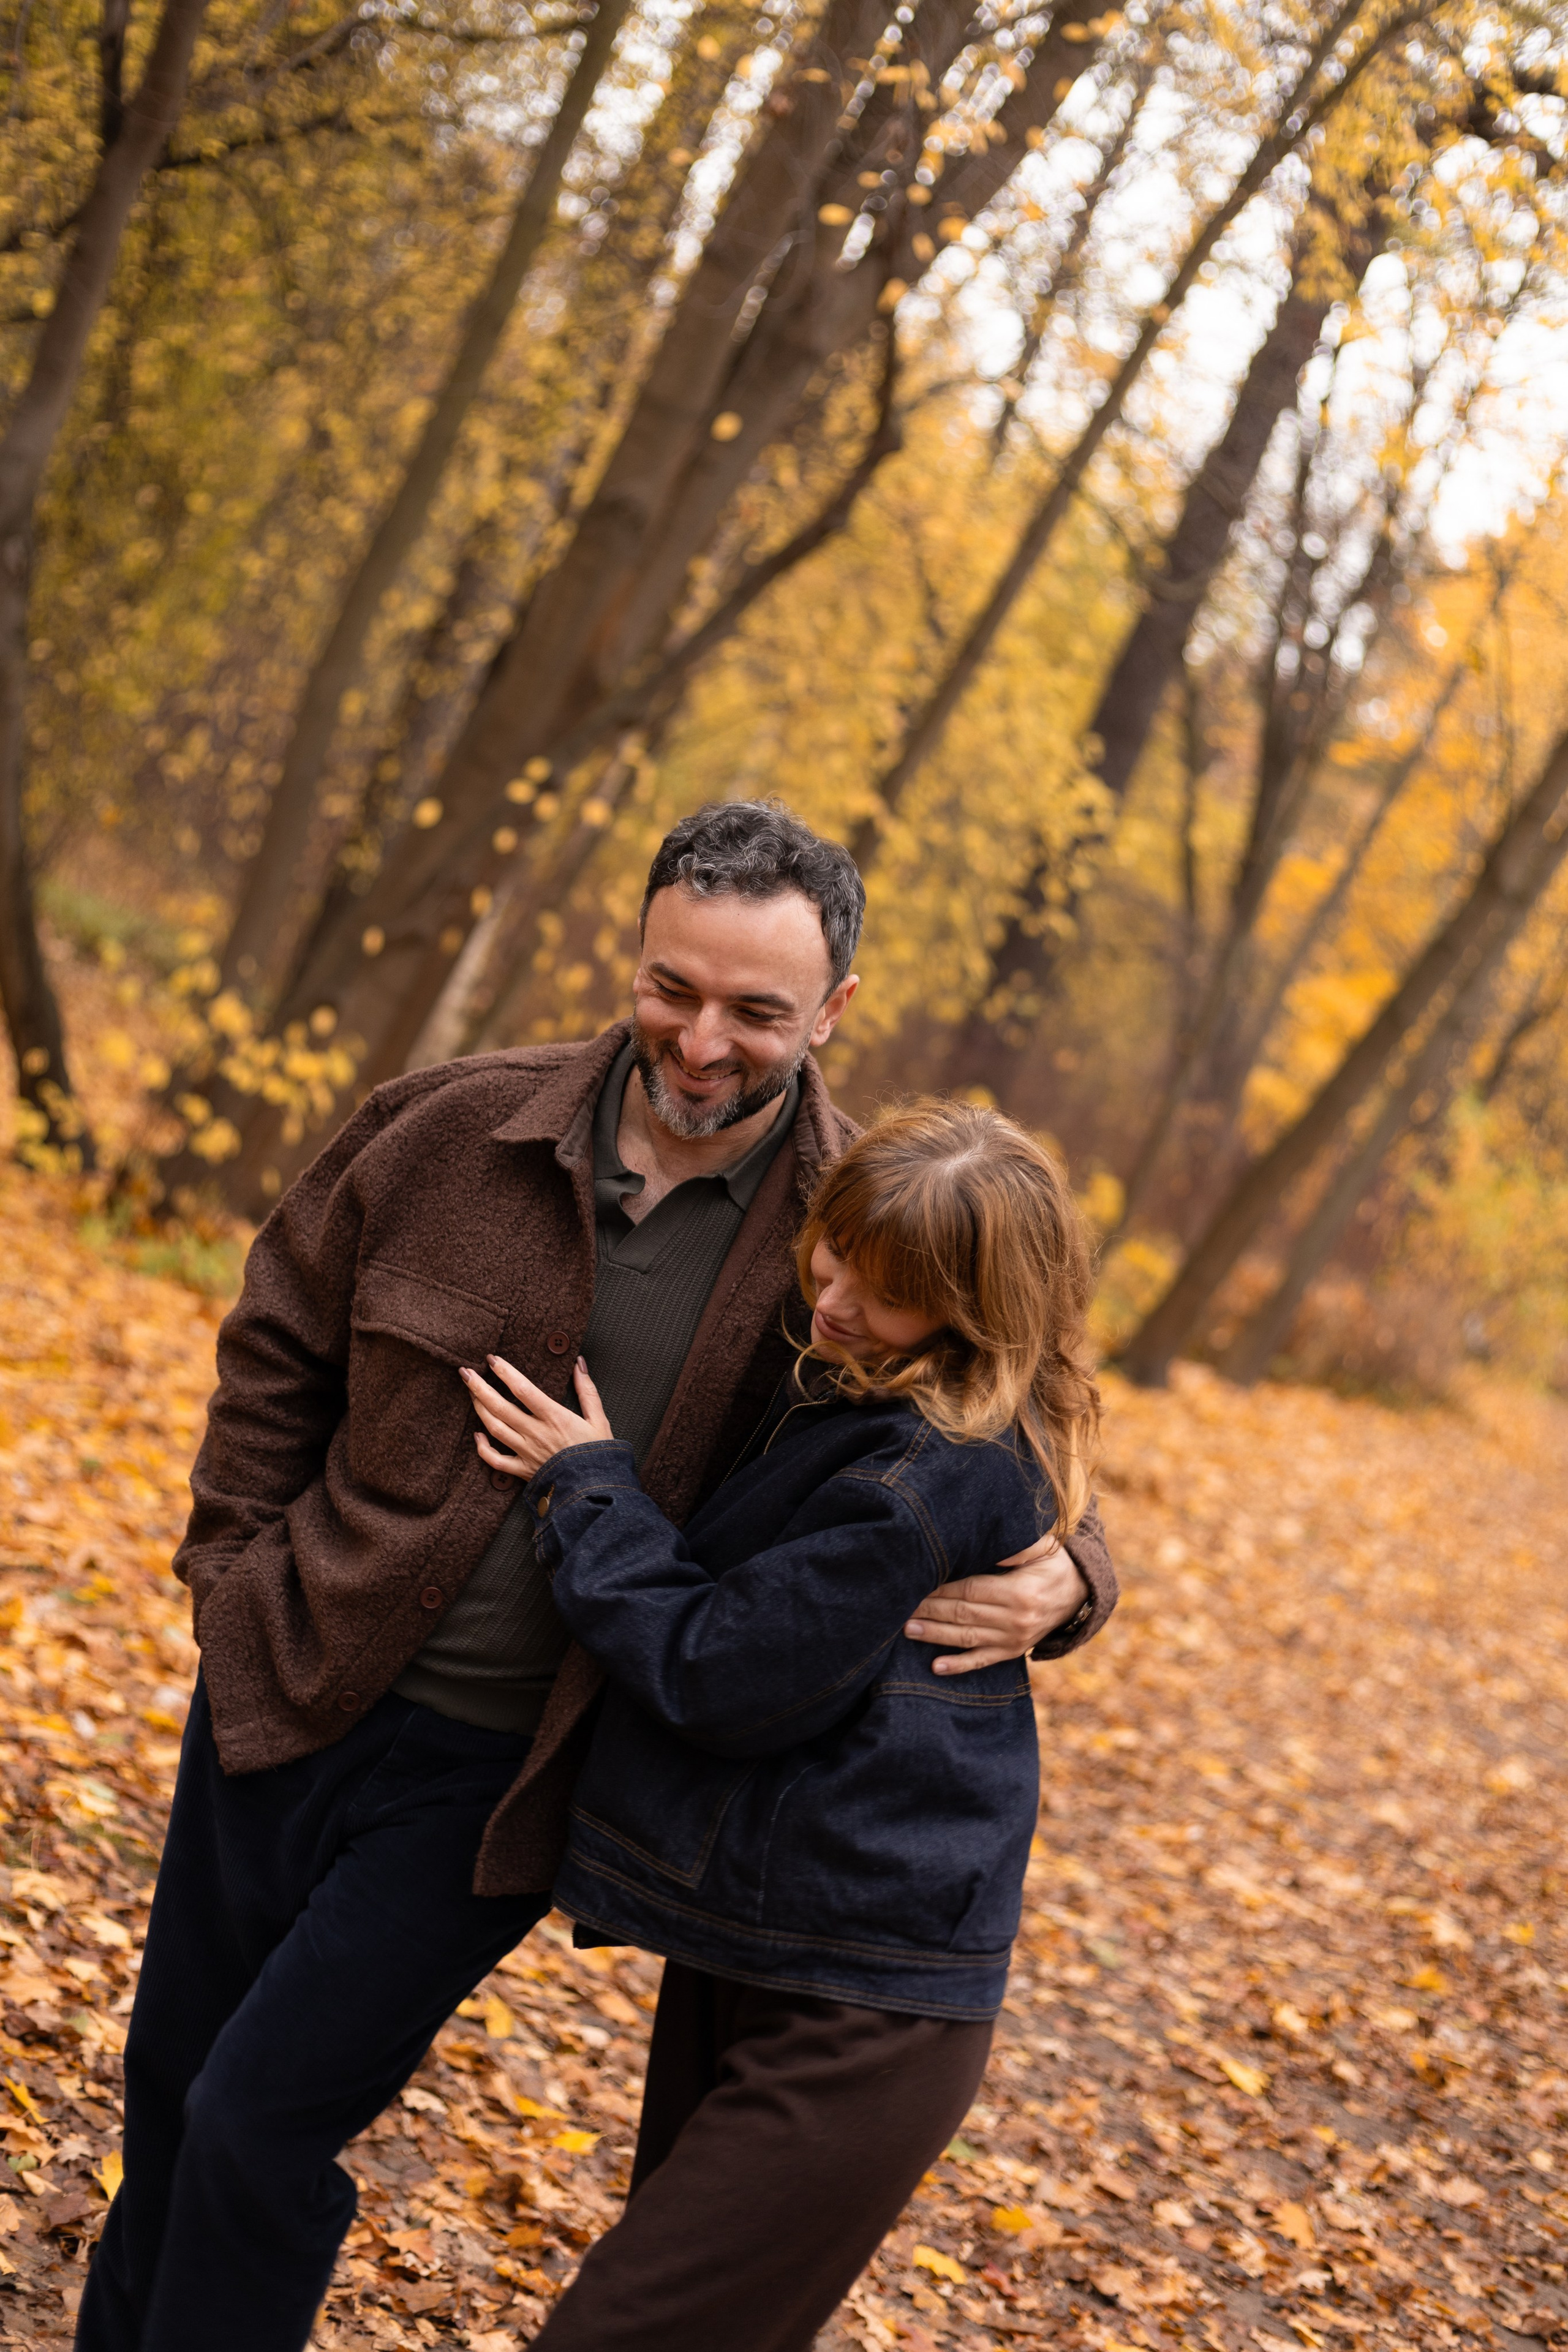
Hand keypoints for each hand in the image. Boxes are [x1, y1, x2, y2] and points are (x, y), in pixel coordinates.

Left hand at [462, 1356, 613, 1480]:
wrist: (596, 1490)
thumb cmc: (599, 1454)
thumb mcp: (599, 1419)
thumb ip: (587, 1390)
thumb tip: (579, 1363)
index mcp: (555, 1417)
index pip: (523, 1389)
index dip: (505, 1372)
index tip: (492, 1359)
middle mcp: (536, 1433)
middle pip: (500, 1407)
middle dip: (480, 1387)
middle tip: (466, 1372)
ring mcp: (526, 1453)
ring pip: (494, 1429)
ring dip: (479, 1409)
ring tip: (470, 1393)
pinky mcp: (523, 1471)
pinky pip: (496, 1460)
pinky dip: (482, 1448)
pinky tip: (476, 1435)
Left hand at [905, 1530, 1089, 1674]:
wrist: (1080, 1595)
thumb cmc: (1054, 1565)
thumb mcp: (1044, 1548)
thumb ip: (1017, 1545)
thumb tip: (991, 1541)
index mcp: (1019, 1593)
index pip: (971, 1590)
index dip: (942, 1588)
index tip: (917, 1583)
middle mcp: (1016, 1620)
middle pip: (964, 1615)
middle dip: (931, 1610)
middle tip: (901, 1607)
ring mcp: (1013, 1640)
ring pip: (967, 1639)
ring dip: (935, 1635)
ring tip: (908, 1629)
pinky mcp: (1012, 1652)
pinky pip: (982, 1661)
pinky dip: (959, 1666)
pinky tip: (936, 1667)